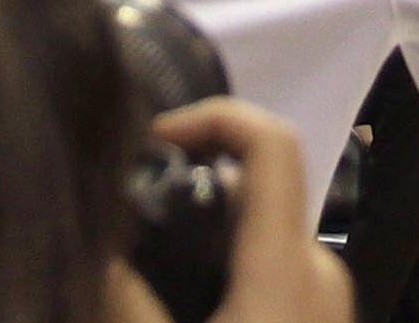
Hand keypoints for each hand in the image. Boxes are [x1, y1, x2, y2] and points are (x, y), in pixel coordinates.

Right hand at [147, 98, 349, 322]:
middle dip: (196, 178)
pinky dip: (229, 257)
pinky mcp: (319, 320)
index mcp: (287, 266)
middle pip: (259, 187)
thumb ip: (127, 302)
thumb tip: (92, 255)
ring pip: (263, 231)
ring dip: (209, 225)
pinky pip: (273, 267)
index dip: (216, 116)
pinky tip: (182, 292)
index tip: (154, 136)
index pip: (273, 143)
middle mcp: (318, 269)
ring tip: (144, 248)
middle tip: (129, 201)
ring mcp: (326, 297)